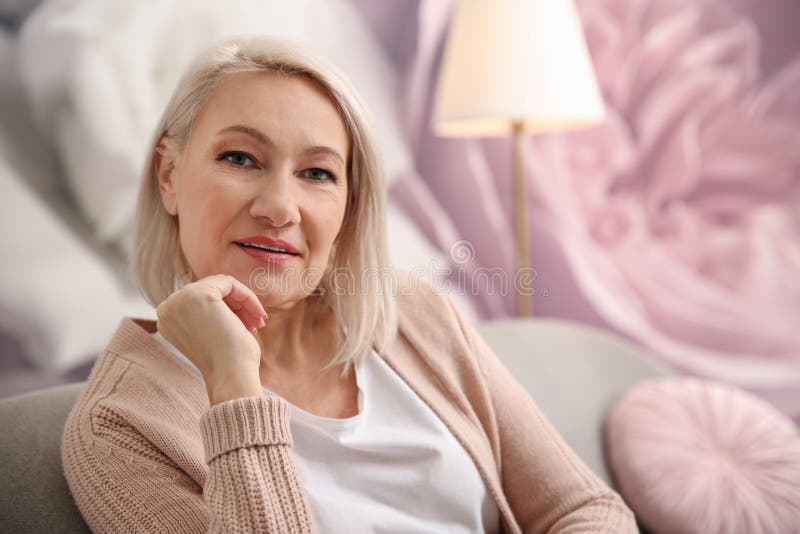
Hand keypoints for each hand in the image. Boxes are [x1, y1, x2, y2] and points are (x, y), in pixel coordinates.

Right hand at [156, 274, 266, 403]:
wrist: (230, 376)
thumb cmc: (228, 361)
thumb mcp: (211, 332)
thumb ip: (208, 312)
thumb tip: (223, 293)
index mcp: (167, 319)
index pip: (200, 299)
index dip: (228, 310)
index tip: (247, 325)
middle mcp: (167, 307)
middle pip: (211, 291)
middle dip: (237, 306)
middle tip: (256, 324)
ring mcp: (180, 300)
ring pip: (221, 285)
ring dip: (243, 303)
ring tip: (258, 323)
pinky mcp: (199, 295)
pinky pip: (229, 283)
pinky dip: (247, 297)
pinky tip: (257, 315)